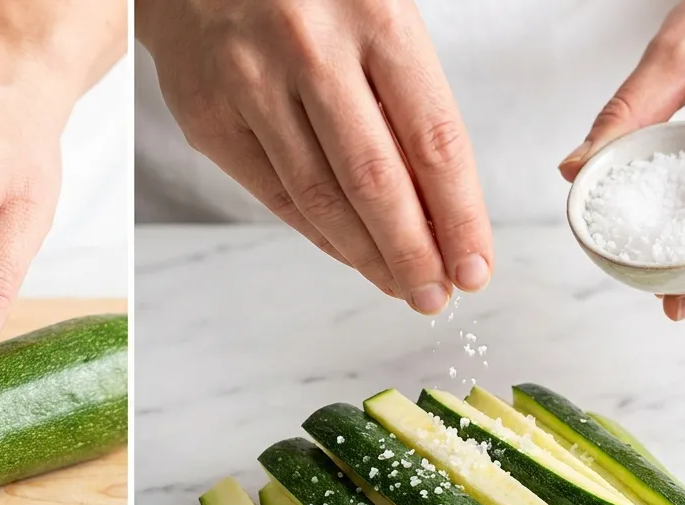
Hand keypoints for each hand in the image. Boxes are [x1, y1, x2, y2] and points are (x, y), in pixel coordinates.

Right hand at [137, 0, 493, 313]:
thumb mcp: (376, 12)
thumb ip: (406, 94)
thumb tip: (442, 203)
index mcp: (376, 15)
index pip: (433, 139)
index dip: (459, 216)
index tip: (475, 266)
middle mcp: (312, 49)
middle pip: (376, 181)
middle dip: (414, 253)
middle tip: (436, 296)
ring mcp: (252, 85)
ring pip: (321, 198)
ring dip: (367, 256)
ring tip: (400, 287)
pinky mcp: (209, 117)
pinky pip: (273, 194)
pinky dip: (317, 234)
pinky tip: (348, 254)